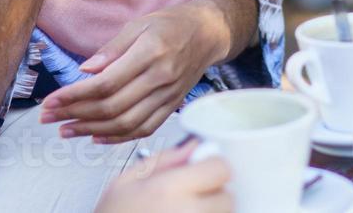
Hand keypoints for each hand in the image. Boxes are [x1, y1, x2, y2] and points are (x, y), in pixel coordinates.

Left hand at [39, 3, 225, 143]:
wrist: (208, 33)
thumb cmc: (171, 24)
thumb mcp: (139, 24)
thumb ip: (112, 49)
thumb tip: (85, 70)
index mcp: (150, 53)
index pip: (106, 83)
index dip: (74, 95)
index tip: (51, 100)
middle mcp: (160, 78)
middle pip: (112, 107)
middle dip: (75, 114)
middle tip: (49, 117)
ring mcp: (168, 96)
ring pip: (126, 123)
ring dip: (91, 130)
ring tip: (66, 130)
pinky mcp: (172, 107)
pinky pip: (143, 129)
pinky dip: (118, 138)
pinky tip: (96, 137)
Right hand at [95, 141, 232, 212]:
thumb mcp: (126, 182)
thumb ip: (164, 160)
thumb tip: (193, 145)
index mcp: (168, 191)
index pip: (220, 169)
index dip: (212, 165)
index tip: (204, 168)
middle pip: (227, 197)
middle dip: (214, 193)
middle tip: (193, 195)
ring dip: (212, 211)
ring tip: (185, 210)